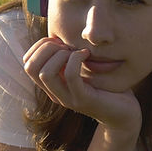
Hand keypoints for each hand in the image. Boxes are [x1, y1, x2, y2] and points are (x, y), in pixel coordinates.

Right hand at [23, 36, 140, 132]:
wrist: (124, 113)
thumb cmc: (105, 87)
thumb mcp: (82, 69)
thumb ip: (68, 58)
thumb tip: (57, 37)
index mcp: (51, 85)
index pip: (27, 63)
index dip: (39, 46)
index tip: (60, 42)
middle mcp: (55, 93)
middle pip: (30, 67)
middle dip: (46, 48)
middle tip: (68, 46)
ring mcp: (68, 98)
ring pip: (46, 73)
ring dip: (61, 55)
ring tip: (77, 52)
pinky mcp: (83, 100)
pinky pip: (71, 76)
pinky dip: (76, 59)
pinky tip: (86, 55)